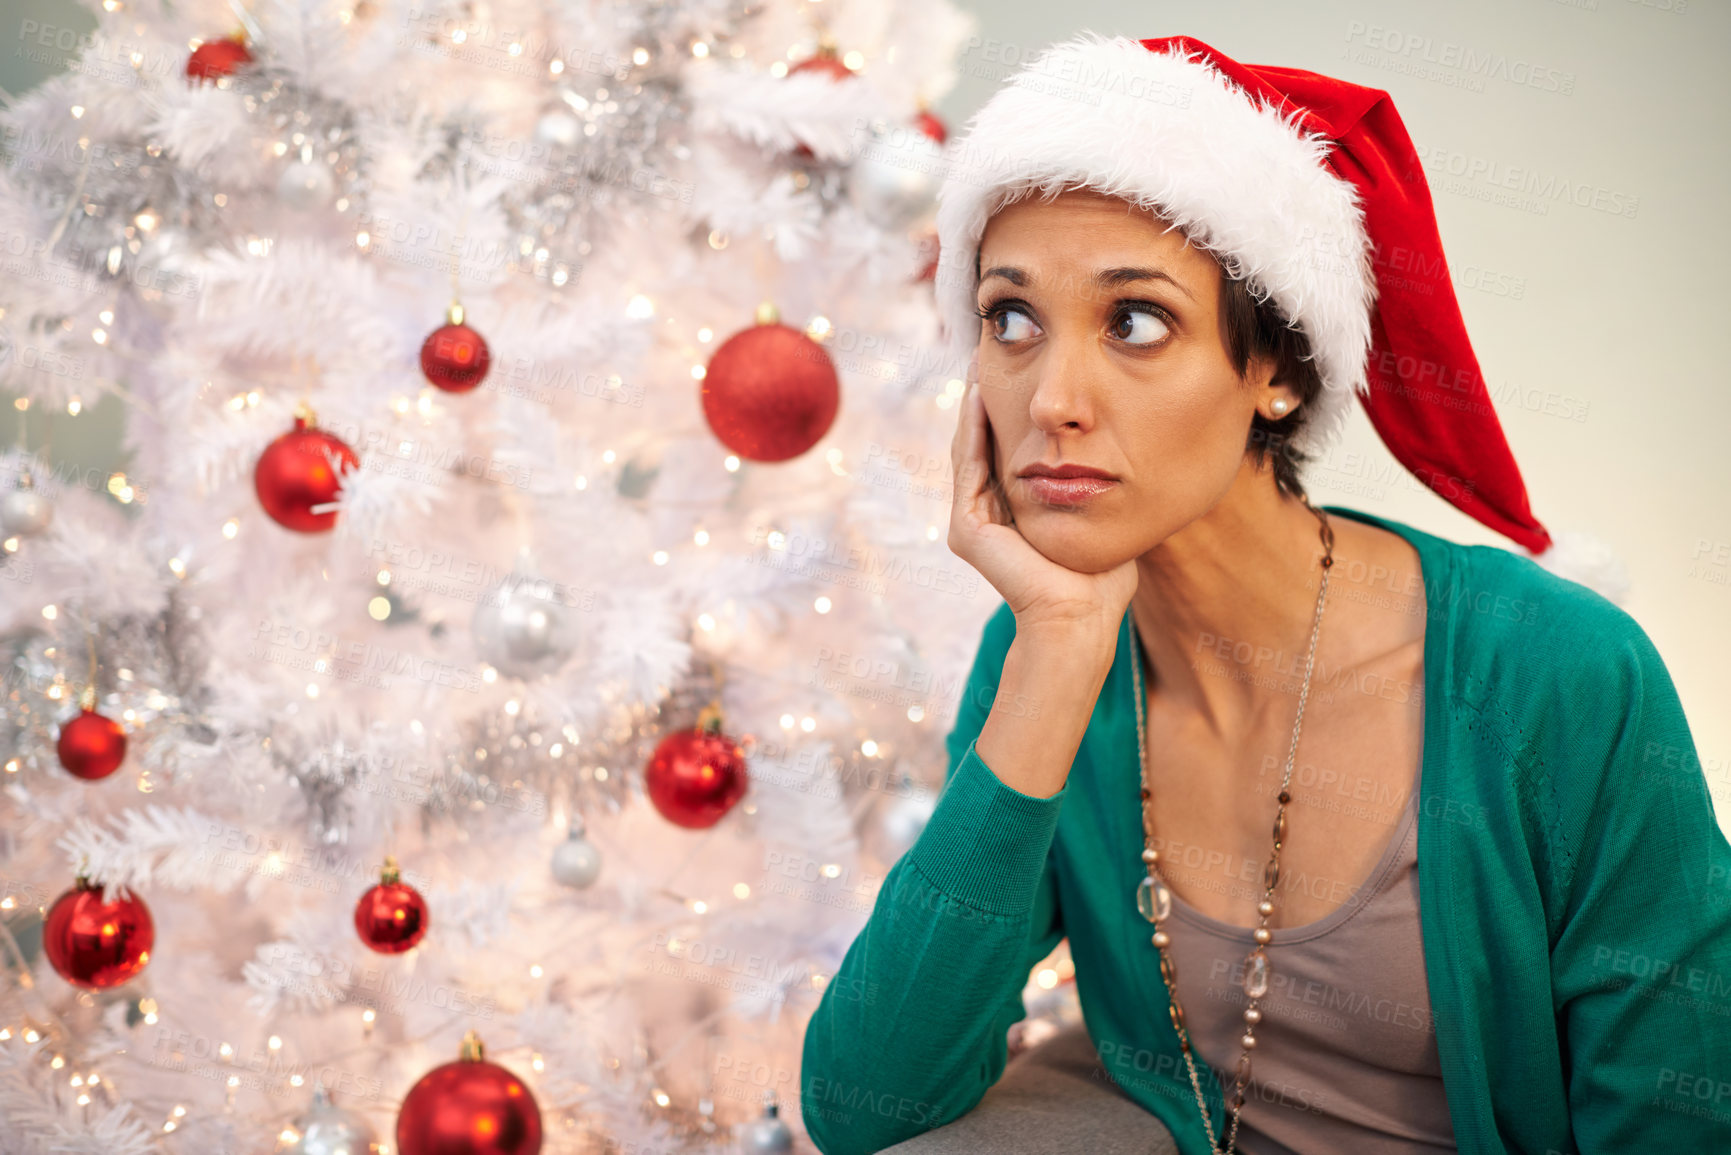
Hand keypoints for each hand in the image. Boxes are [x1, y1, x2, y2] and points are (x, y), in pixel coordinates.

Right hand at [947, 358, 1138, 643]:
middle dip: (985, 398)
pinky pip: (969, 467)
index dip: (1010, 410)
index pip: (1006, 450)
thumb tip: (1120, 448)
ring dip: (974, 405)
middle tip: (989, 351)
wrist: (1084, 617)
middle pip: (983, 443)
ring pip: (970, 449)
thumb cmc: (1101, 578)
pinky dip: (973, 430)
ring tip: (980, 362)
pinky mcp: (968, 530)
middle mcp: (987, 516)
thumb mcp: (1097, 513)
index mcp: (1013, 514)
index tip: (1021, 368)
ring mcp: (972, 523)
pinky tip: (980, 395)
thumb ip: (1094, 482)